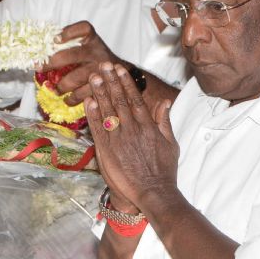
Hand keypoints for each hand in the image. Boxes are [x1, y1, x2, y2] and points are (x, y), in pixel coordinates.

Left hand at [42, 21, 126, 105]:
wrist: (121, 73)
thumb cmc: (95, 58)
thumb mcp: (88, 45)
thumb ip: (70, 44)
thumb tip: (41, 52)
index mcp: (92, 39)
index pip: (83, 29)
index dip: (69, 32)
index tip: (55, 39)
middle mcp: (97, 52)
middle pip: (72, 55)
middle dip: (52, 63)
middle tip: (39, 68)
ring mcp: (101, 69)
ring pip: (75, 78)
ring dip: (61, 86)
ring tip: (55, 90)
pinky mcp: (103, 86)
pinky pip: (83, 94)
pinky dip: (72, 99)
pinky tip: (67, 99)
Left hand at [86, 62, 177, 212]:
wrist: (152, 192)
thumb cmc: (163, 171)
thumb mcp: (171, 143)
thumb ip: (165, 121)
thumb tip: (165, 102)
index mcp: (148, 126)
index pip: (134, 99)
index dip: (125, 83)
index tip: (119, 70)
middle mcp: (132, 129)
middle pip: (119, 100)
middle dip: (110, 82)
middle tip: (103, 66)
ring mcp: (118, 139)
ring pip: (107, 111)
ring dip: (100, 93)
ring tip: (94, 77)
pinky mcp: (107, 151)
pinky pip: (97, 129)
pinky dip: (92, 115)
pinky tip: (88, 101)